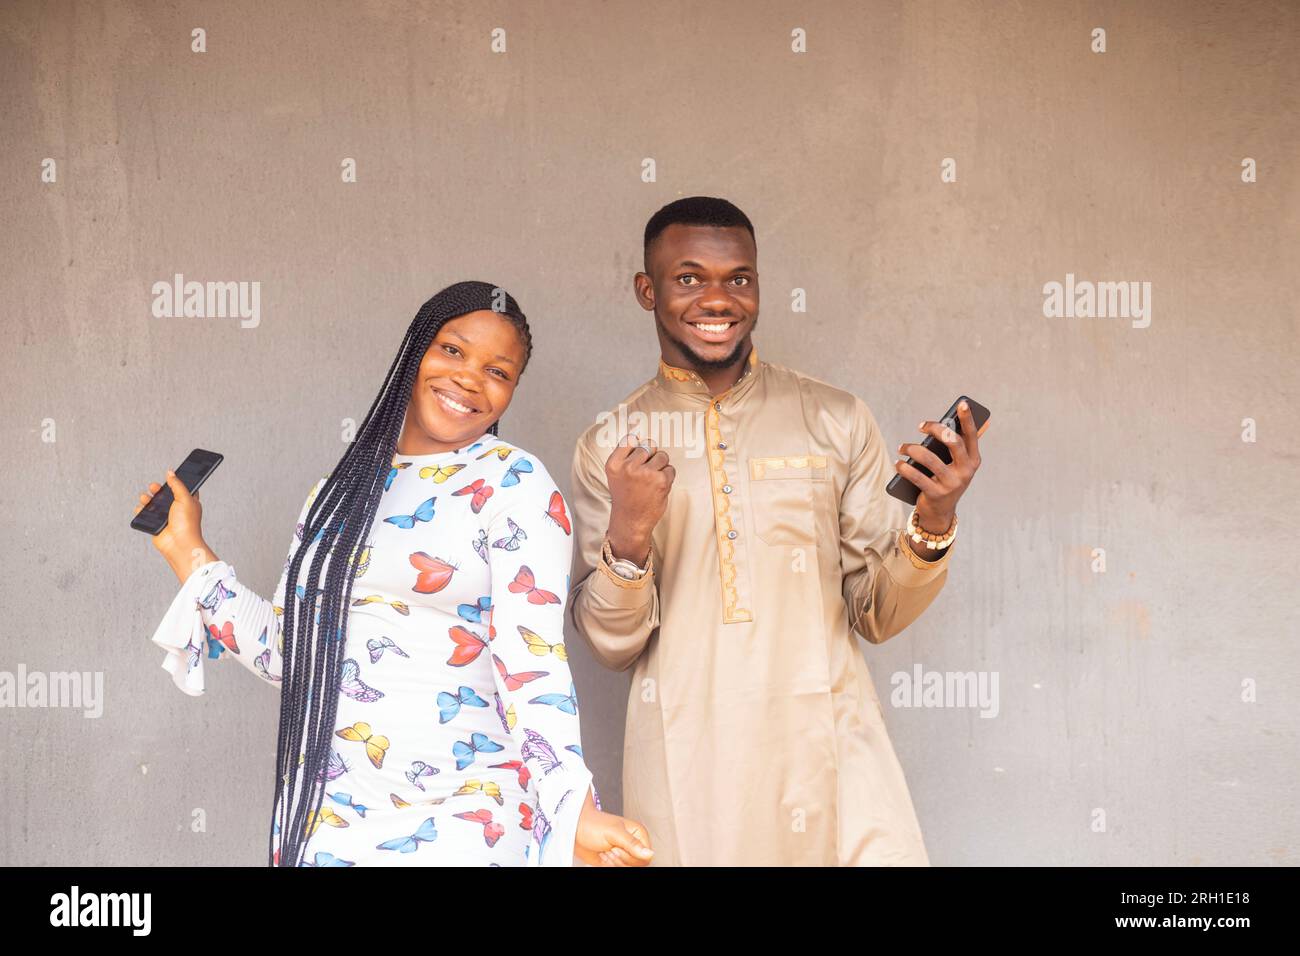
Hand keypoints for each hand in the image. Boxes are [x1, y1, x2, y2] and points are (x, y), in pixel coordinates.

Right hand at [133, 471, 215, 581]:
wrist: (179, 543)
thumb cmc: (187, 522)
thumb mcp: (185, 498)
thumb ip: (177, 484)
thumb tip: (170, 472)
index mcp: (188, 501)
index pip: (182, 488)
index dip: (175, 481)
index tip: (169, 475)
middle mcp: (177, 508)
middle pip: (164, 494)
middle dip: (157, 489)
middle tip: (154, 487)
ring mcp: (166, 516)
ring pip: (153, 503)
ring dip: (147, 498)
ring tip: (145, 497)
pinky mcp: (155, 524)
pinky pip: (145, 514)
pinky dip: (141, 510)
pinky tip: (140, 508)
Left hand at [574, 794, 653, 866]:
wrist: (576, 830)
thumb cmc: (593, 825)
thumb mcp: (614, 833)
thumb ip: (632, 844)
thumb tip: (650, 854)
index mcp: (638, 834)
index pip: (646, 857)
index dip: (631, 857)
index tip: (617, 848)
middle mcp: (634, 844)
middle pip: (637, 865)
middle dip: (621, 860)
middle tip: (610, 849)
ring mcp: (624, 853)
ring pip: (627, 869)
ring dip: (613, 863)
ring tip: (605, 851)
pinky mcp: (615, 861)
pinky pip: (617, 870)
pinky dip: (608, 866)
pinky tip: (602, 856)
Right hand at [605, 433, 673, 563]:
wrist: (630, 520)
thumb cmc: (625, 495)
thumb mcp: (616, 474)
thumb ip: (625, 455)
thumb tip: (639, 431)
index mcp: (614, 464)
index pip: (630, 439)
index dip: (638, 444)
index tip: (639, 453)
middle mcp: (628, 467)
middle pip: (648, 445)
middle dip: (651, 456)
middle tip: (645, 472)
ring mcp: (645, 474)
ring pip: (662, 456)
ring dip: (660, 466)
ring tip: (651, 480)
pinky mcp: (660, 481)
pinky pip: (670, 469)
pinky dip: (667, 477)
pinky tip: (657, 487)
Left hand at [894, 399, 983, 531]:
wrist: (940, 512)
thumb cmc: (945, 480)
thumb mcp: (954, 464)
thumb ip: (956, 446)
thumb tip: (954, 422)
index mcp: (973, 461)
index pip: (972, 435)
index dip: (968, 418)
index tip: (962, 403)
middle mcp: (966, 471)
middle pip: (952, 442)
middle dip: (936, 429)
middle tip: (920, 426)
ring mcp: (952, 483)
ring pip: (930, 458)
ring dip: (912, 449)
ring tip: (901, 447)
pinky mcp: (937, 494)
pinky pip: (917, 476)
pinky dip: (904, 468)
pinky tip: (898, 463)